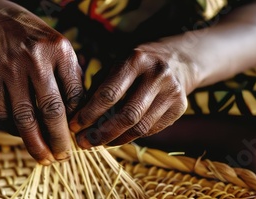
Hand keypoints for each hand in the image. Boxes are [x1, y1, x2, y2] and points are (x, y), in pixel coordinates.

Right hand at [0, 6, 82, 163]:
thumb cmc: (36, 41)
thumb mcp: (60, 49)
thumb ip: (71, 78)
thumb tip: (78, 118)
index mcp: (59, 50)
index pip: (74, 95)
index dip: (77, 121)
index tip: (77, 138)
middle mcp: (35, 58)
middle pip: (50, 110)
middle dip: (58, 140)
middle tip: (62, 157)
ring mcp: (9, 68)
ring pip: (24, 117)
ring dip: (35, 143)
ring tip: (44, 158)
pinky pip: (2, 113)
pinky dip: (13, 130)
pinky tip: (22, 136)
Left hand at [69, 44, 196, 147]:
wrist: (176, 58)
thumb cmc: (134, 64)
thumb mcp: (114, 65)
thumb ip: (96, 88)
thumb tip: (76, 118)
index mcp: (135, 59)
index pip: (109, 93)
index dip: (89, 113)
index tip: (74, 126)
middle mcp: (157, 74)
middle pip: (127, 115)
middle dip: (101, 132)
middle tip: (82, 142)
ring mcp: (172, 91)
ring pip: (140, 127)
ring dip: (114, 140)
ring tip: (96, 143)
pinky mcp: (181, 106)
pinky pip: (151, 130)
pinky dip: (131, 137)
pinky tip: (116, 138)